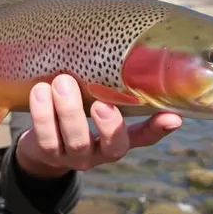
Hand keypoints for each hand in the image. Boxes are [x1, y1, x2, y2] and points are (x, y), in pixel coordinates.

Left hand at [16, 74, 182, 177]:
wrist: (40, 146)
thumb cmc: (76, 115)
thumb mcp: (96, 105)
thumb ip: (113, 90)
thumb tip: (137, 58)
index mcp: (118, 141)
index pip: (144, 138)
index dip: (158, 129)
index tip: (172, 116)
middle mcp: (100, 153)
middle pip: (110, 144)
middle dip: (107, 122)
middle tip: (100, 100)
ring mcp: (74, 156)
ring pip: (76, 141)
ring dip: (68, 111)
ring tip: (60, 82)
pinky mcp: (47, 153)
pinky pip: (46, 138)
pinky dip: (43, 115)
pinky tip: (40, 92)